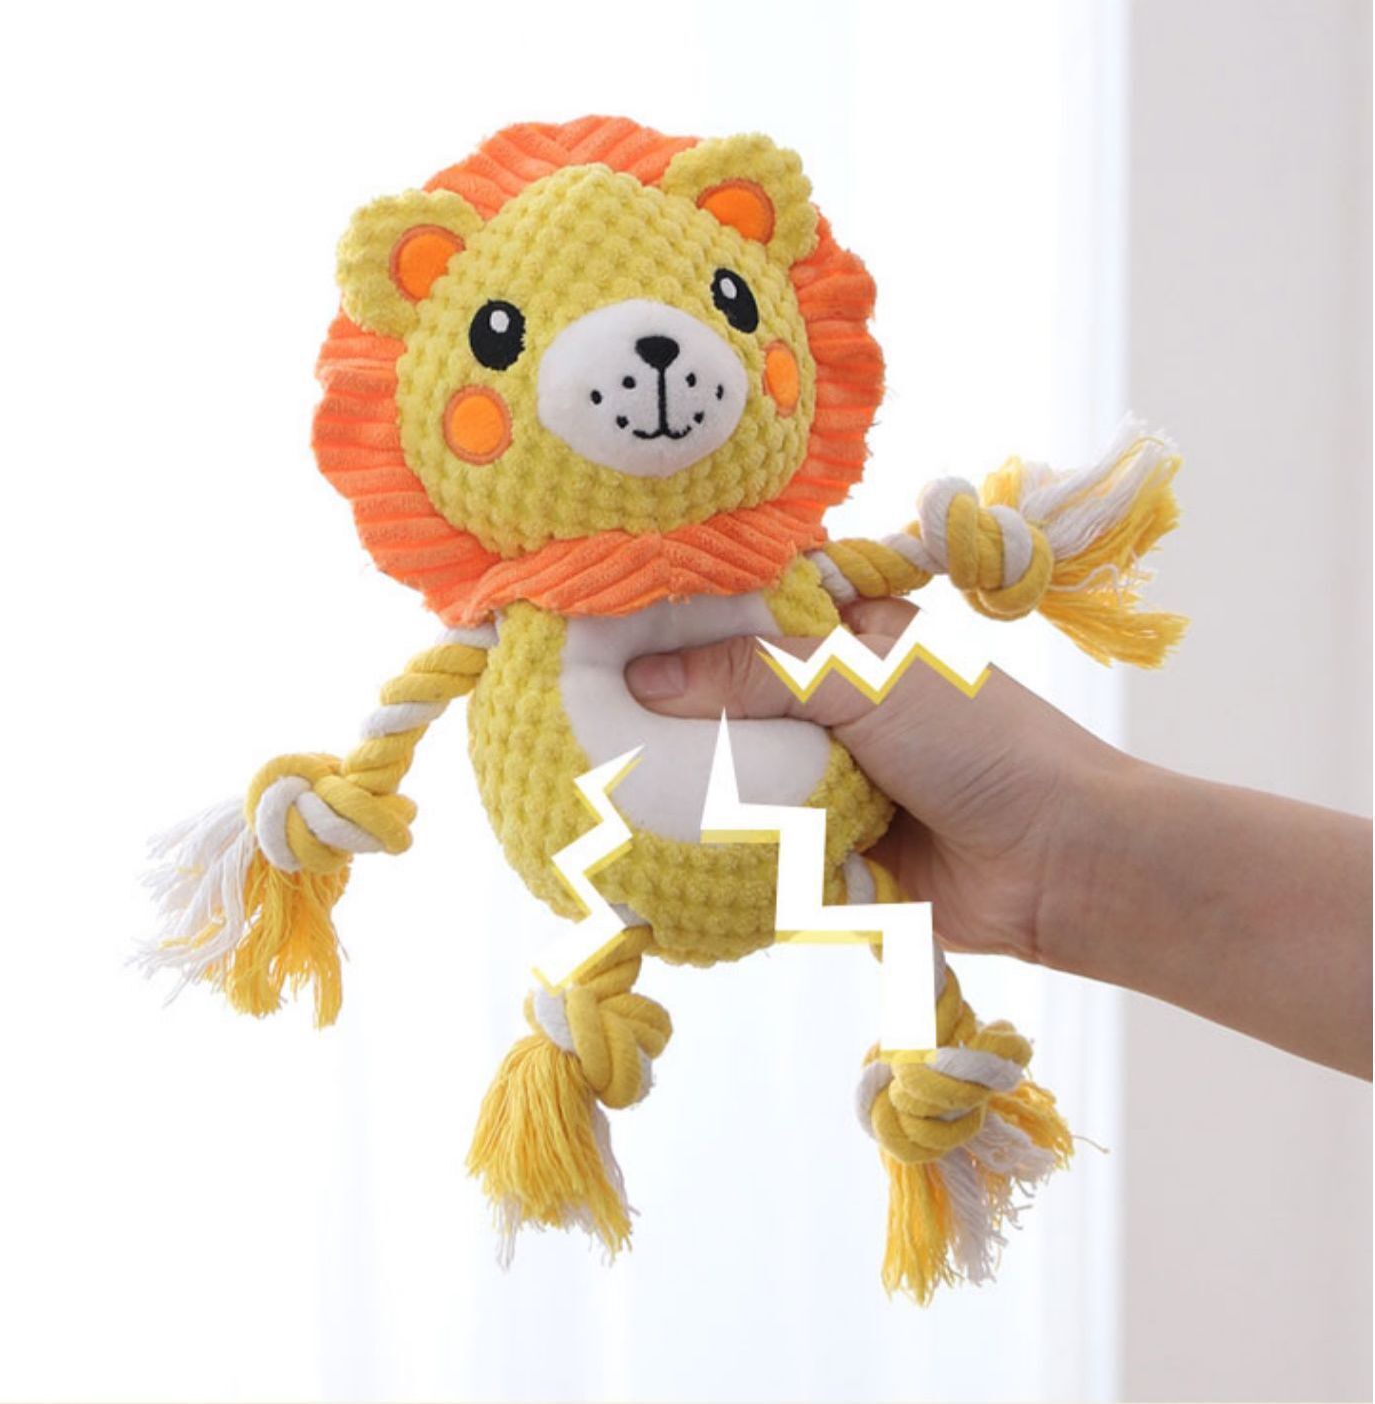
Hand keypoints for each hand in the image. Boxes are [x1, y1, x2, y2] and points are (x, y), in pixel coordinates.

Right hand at [624, 596, 1130, 967]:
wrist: (1055, 864)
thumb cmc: (978, 744)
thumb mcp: (862, 682)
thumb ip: (754, 673)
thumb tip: (643, 679)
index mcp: (847, 637)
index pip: (745, 613)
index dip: (681, 619)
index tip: (604, 624)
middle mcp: (830, 702)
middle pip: (726, 697)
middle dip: (665, 707)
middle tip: (579, 705)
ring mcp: (824, 777)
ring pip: (733, 772)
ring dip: (683, 780)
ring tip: (593, 774)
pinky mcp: (822, 846)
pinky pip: (751, 842)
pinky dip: (712, 843)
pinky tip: (643, 840)